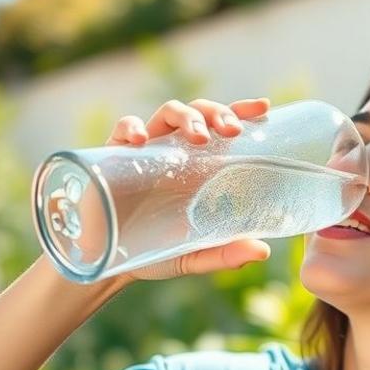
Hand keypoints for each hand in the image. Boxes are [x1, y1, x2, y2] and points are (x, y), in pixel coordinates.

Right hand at [105, 98, 272, 283]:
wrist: (107, 262)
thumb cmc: (155, 252)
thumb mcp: (194, 255)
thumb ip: (226, 254)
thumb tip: (263, 251)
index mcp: (199, 167)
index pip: (222, 128)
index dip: (240, 112)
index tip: (262, 106)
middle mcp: (175, 152)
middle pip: (199, 112)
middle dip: (217, 113)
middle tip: (231, 130)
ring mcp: (146, 151)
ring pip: (168, 112)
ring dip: (187, 116)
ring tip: (199, 136)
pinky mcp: (114, 156)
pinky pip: (123, 129)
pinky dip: (132, 127)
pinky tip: (141, 139)